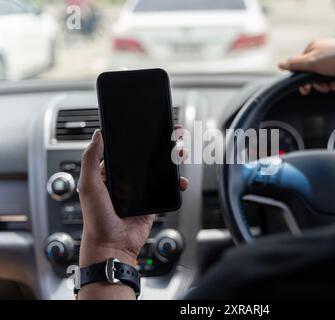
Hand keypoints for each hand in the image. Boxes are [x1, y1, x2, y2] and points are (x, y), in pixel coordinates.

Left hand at [77, 128, 188, 267]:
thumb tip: (97, 135)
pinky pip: (167, 188)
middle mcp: (125, 180)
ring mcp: (141, 190)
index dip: (137, 137)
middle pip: (147, 157)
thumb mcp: (88, 186)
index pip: (125, 149)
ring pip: (160, 170)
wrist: (113, 245)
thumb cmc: (96, 219)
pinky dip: (177, 183)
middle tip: (173, 135)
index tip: (149, 126)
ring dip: (172, 160)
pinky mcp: (153, 201)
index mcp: (109, 172)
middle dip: (162, 145)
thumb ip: (91, 159)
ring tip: (180, 153)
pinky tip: (180, 180)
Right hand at [279, 38, 334, 114]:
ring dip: (328, 84)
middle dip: (319, 83)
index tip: (306, 90)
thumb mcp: (311, 62)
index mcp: (313, 47)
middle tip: (325, 88)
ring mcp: (334, 55)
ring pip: (324, 76)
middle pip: (313, 73)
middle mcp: (323, 49)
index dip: (303, 80)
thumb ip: (295, 64)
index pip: (301, 66)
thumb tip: (280, 64)